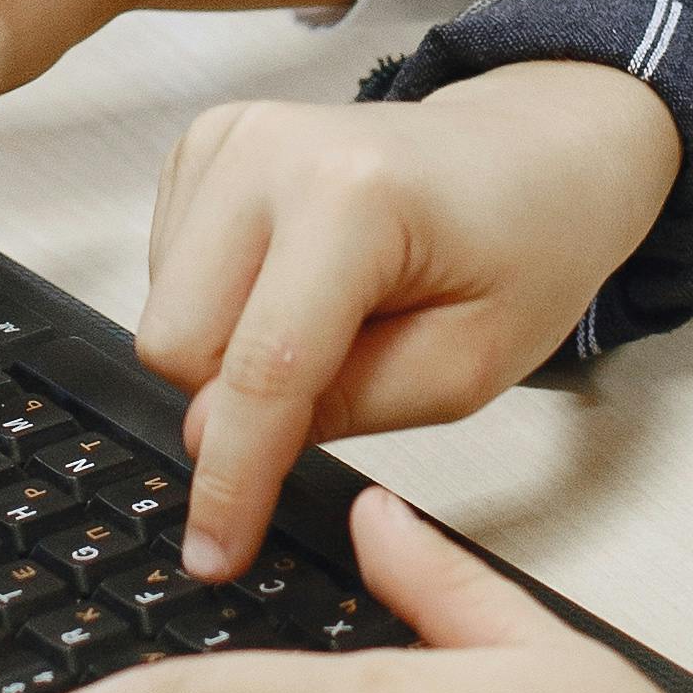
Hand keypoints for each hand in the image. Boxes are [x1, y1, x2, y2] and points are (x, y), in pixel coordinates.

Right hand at [137, 63, 683, 571]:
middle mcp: (271, 149)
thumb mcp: (467, 367)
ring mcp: (231, 137)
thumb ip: (345, 408)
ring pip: (164, 313)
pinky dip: (223, 305)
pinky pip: (167, 272)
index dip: (232, 478)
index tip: (212, 554)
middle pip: (180, 342)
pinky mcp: (206, 144)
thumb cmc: (520, 249)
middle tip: (334, 382)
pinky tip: (294, 283)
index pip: (263, 367)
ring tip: (330, 317)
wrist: (528, 153)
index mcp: (355, 196)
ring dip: (231, 350)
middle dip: (237, 400)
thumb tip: (216, 438)